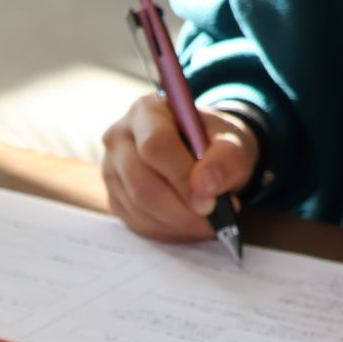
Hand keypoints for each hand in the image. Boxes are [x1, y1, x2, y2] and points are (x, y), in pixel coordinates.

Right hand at [101, 94, 260, 241]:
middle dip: (179, 210)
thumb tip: (206, 187)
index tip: (210, 201)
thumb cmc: (212, 141)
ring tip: (206, 223)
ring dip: (176, 224)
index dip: (181, 177)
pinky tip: (188, 224)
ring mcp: (111, 170)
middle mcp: (119, 138)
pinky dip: (167, 230)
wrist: (201, 151)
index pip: (155, 146)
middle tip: (212, 221)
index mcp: (146, 111)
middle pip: (140, 183)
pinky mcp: (113, 197)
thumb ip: (227, 158)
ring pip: (138, 207)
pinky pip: (137, 222)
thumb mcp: (231, 140)